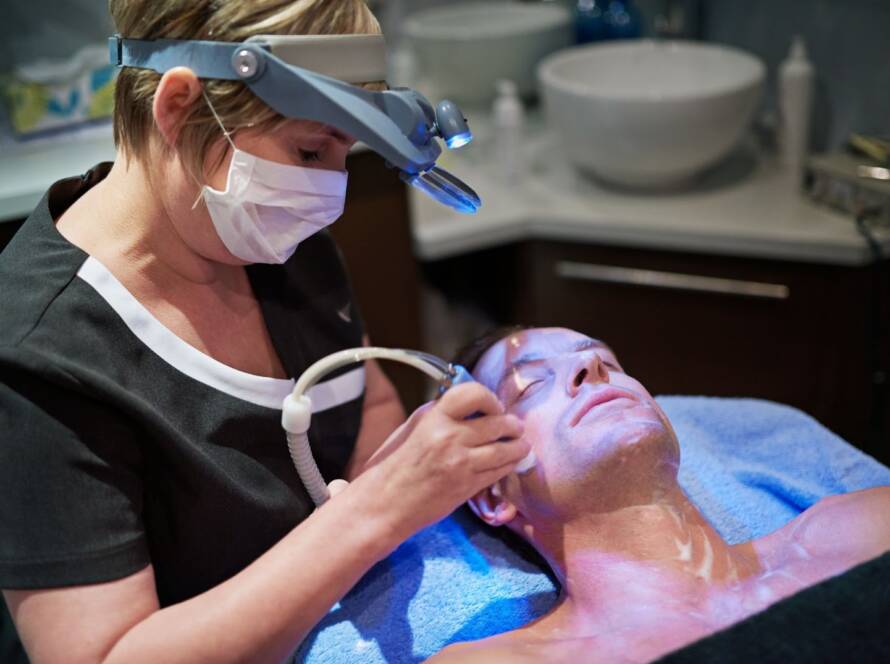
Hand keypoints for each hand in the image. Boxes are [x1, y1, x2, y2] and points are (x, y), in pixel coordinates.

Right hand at [362, 383, 527, 535]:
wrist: (386, 502)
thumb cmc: (396, 464)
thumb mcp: (414, 427)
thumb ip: (442, 413)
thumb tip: (471, 404)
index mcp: (434, 417)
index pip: (473, 393)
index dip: (490, 398)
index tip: (494, 406)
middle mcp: (450, 437)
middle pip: (497, 423)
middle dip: (512, 425)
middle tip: (517, 427)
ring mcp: (460, 463)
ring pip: (504, 450)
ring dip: (518, 446)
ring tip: (522, 444)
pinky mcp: (467, 486)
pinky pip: (498, 471)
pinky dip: (509, 465)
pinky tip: (511, 461)